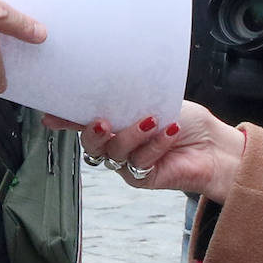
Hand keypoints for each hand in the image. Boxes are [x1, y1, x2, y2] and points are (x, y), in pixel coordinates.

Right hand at [52, 101, 244, 201]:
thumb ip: (127, 99)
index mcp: (115, 121)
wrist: (213, 144)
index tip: (50, 115)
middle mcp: (116, 143)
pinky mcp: (142, 178)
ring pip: (115, 152)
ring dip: (133, 134)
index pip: (83, 119)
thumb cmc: (185, 119)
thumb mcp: (153, 101)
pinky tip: (169, 131)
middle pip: (91, 143)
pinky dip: (155, 144)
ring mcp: (127, 163)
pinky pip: (139, 162)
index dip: (65, 118)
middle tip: (104, 121)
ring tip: (152, 120)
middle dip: (93, 132)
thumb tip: (102, 84)